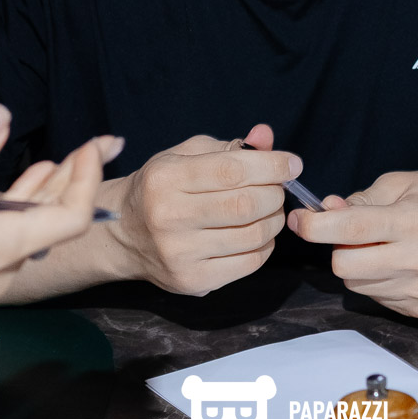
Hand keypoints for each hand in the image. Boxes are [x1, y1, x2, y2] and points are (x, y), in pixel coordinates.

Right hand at [0, 103, 122, 388]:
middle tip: (108, 139)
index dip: (86, 177)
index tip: (90, 143)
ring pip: (34, 227)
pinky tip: (29, 181)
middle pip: (57, 218)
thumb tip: (1, 114)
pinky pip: (13, 237)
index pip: (70, 216)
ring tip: (77, 154)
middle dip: (82, 174)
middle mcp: (3, 265)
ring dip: (55, 188)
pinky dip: (27, 205)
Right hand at [111, 123, 301, 296]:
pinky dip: (265, 245)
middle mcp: (170, 217)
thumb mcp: (186, 155)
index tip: (292, 163)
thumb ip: (229, 146)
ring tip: (269, 209)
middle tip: (278, 187)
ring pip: (253, 236)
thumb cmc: (162, 188)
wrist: (125, 234)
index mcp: (167, 178)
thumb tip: (266, 137)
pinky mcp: (193, 281)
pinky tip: (257, 232)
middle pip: (246, 205)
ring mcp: (181, 253)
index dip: (271, 165)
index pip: (231, 170)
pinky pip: (249, 263)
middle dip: (275, 193)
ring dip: (274, 219)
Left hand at [287, 169, 417, 318]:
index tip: (299, 219)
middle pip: (344, 265)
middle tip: (352, 230)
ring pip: (357, 285)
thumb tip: (325, 212)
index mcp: (414, 221)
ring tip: (381, 244)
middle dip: (337, 246)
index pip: (349, 230)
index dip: (315, 226)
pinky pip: (377, 297)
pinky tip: (396, 262)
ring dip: (356, 264)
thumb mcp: (403, 182)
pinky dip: (375, 279)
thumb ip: (361, 200)